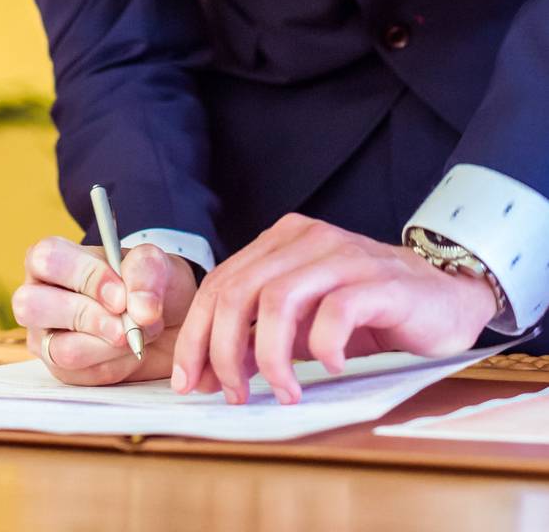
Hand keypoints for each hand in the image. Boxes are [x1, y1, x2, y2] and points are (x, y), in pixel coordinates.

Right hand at [12, 235, 197, 385]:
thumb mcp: (153, 263)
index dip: (85, 277)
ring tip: (137, 335)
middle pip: (32, 306)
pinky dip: (116, 365)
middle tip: (126, 324)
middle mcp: (38, 296)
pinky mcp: (61, 370)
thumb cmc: (147, 283)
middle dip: (89, 317)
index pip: (47, 259)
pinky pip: (83, 376)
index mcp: (51, 259)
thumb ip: (145, 272)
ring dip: (110, 346)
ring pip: (62, 349)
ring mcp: (45, 337)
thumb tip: (139, 307)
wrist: (167, 320)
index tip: (122, 295)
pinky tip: (131, 351)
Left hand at [171, 213, 498, 404]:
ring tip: (285, 393)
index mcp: (281, 242)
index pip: (221, 283)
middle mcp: (306, 239)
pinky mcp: (380, 281)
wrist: (445, 296)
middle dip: (224, 349)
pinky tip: (331, 367)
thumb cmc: (369, 312)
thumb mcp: (306, 321)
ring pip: (279, 300)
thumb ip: (262, 335)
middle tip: (231, 394)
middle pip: (240, 291)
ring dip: (271, 356)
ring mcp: (342, 256)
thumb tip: (214, 372)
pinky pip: (337, 311)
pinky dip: (324, 345)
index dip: (197, 334)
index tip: (188, 380)